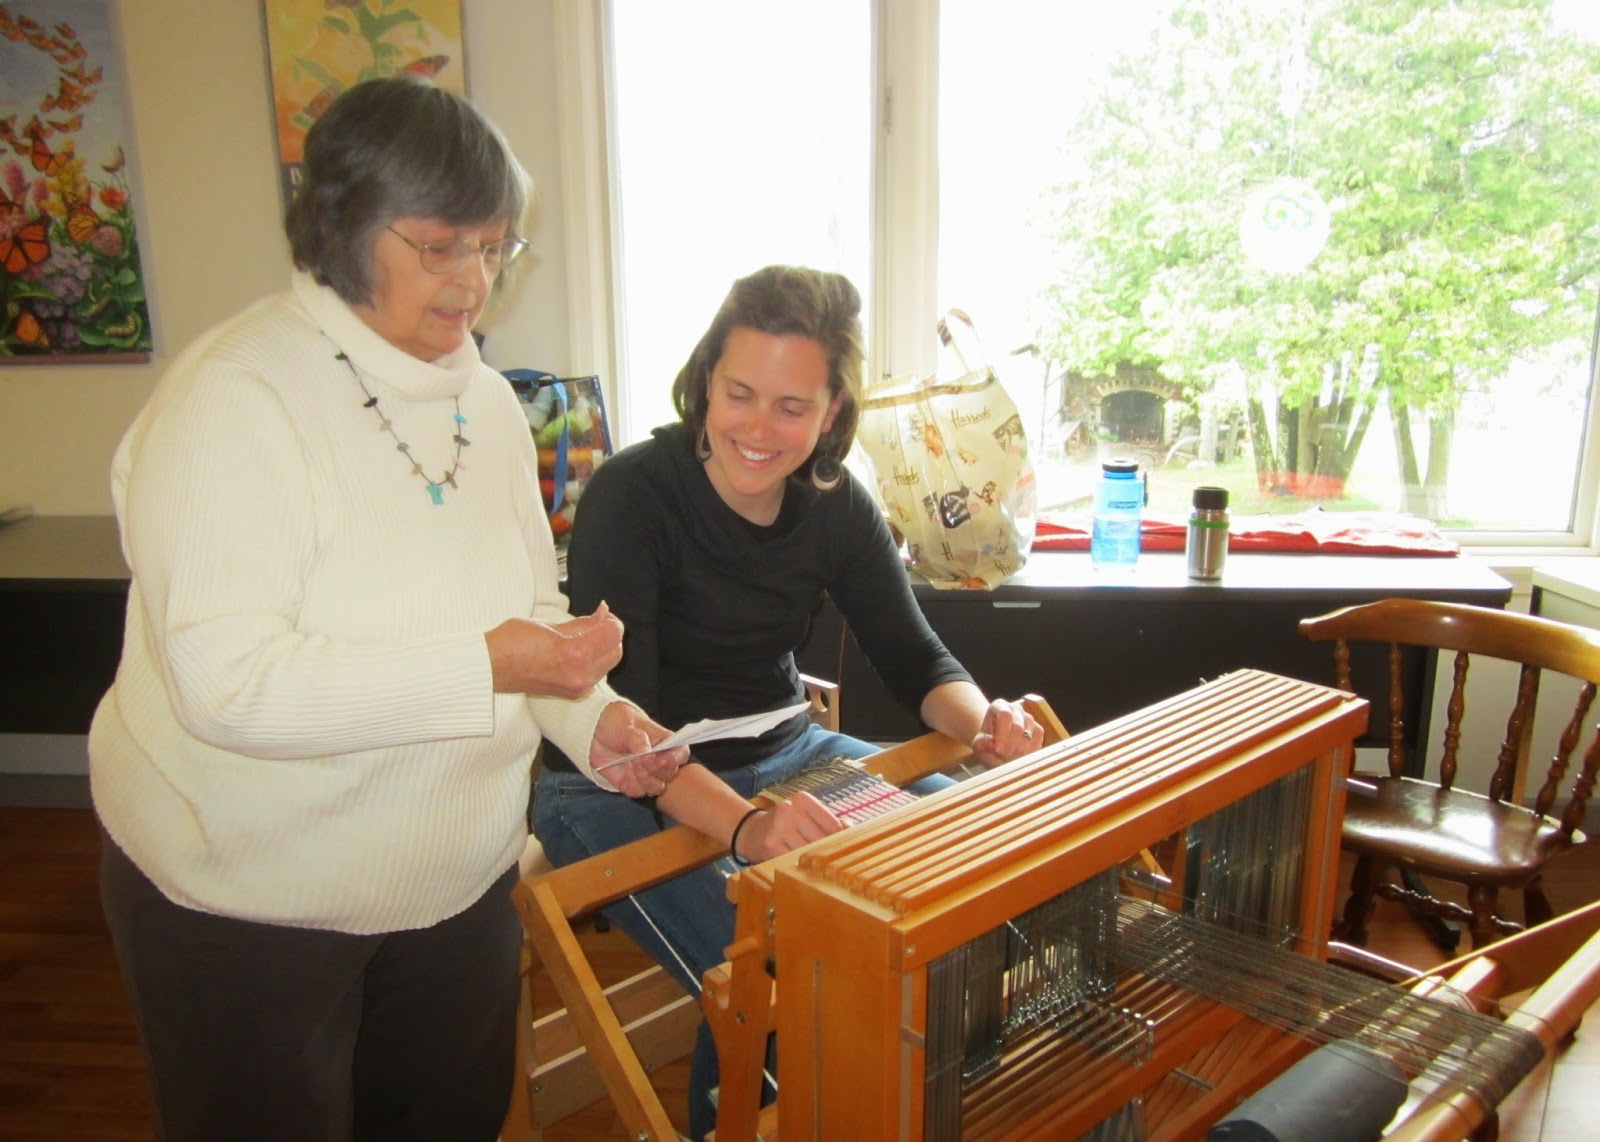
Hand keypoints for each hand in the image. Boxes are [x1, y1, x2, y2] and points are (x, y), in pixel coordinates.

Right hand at [486, 602, 622, 697]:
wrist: (490, 668)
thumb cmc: (510, 643)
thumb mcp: (549, 624)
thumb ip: (581, 622)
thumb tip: (603, 614)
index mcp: (575, 654)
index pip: (613, 634)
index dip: (611, 620)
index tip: (602, 613)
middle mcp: (580, 675)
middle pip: (616, 651)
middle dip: (610, 634)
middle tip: (597, 622)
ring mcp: (576, 687)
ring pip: (607, 664)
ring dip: (603, 648)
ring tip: (584, 635)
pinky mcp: (570, 693)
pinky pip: (594, 675)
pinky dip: (593, 661)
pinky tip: (578, 650)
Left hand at [588, 701, 686, 797]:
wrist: (594, 732)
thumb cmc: (616, 722)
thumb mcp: (625, 724)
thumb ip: (636, 738)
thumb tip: (645, 753)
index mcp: (664, 741)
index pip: (681, 752)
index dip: (676, 758)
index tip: (665, 758)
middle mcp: (658, 760)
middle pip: (670, 773)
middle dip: (658, 770)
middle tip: (643, 760)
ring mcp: (646, 774)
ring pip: (656, 787)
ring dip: (646, 779)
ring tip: (633, 765)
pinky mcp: (631, 783)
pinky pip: (637, 792)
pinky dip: (632, 785)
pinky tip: (624, 773)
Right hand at [733, 793, 843, 862]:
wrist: (750, 831)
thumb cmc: (785, 824)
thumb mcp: (806, 816)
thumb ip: (829, 822)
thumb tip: (851, 828)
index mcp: (803, 799)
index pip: (833, 825)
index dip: (840, 841)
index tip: (842, 851)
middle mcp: (790, 809)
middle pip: (822, 840)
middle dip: (826, 853)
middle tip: (829, 863)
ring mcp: (779, 827)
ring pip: (808, 852)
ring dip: (812, 862)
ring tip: (811, 864)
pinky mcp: (770, 845)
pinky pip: (793, 860)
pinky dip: (797, 866)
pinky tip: (795, 865)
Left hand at [971, 698, 1044, 766]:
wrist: (996, 741)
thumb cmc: (987, 740)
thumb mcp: (979, 742)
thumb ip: (982, 743)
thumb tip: (991, 744)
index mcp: (1000, 706)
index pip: (1005, 715)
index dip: (1002, 735)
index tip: (997, 751)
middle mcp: (1016, 709)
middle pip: (1018, 727)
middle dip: (1010, 747)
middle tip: (1002, 757)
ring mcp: (1029, 719)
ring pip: (1029, 737)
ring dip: (1018, 753)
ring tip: (1008, 757)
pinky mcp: (1038, 731)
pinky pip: (1036, 744)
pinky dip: (1027, 755)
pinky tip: (1018, 757)